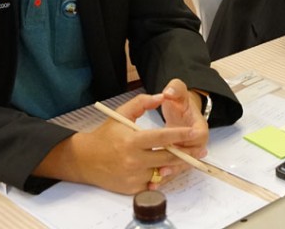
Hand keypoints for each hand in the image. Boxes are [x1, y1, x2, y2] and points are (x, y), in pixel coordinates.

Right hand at [33, 92, 197, 193]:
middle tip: (199, 150)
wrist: (85, 160)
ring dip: (173, 164)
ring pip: (162, 170)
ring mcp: (133, 177)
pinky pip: (153, 182)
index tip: (193, 132)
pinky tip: (165, 167)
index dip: (179, 135)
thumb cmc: (106, 134)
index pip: (162, 138)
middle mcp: (133, 161)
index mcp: (132, 141)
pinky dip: (159, 174)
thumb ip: (142, 102)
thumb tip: (161, 96)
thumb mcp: (121, 113)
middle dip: (185, 153)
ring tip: (187, 158)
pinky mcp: (132, 189)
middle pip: (167, 157)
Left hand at [158, 79, 208, 185]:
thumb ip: (175, 89)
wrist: (180, 110)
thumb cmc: (178, 100)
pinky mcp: (178, 158)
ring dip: (170, 173)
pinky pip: (173, 169)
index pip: (198, 136)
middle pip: (189, 156)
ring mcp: (186, 152)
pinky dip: (164, 176)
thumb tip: (168, 93)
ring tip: (156, 179)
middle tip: (163, 169)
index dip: (189, 142)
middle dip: (177, 163)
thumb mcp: (177, 90)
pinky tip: (152, 183)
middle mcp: (195, 143)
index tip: (176, 145)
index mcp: (199, 126)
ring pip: (180, 166)